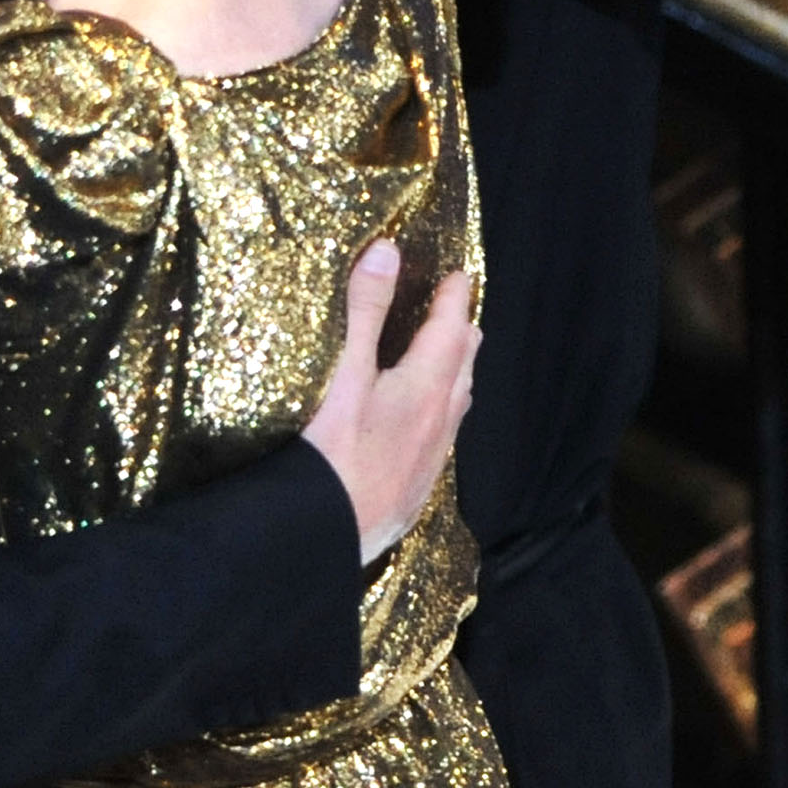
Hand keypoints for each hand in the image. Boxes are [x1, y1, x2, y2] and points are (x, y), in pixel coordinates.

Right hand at [302, 243, 478, 564]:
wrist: (325, 535)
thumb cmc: (331, 450)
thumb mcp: (343, 372)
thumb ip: (365, 311)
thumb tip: (388, 252)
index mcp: (427, 386)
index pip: (451, 328)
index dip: (455, 298)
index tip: (458, 275)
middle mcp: (440, 421)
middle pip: (463, 366)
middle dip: (460, 333)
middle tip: (452, 311)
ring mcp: (431, 459)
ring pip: (456, 405)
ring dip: (454, 374)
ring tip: (444, 361)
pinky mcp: (416, 489)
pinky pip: (440, 438)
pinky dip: (439, 413)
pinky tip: (419, 425)